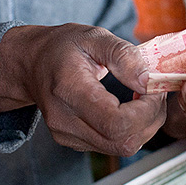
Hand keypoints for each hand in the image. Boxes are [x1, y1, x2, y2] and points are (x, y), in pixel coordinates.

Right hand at [0, 23, 166, 155]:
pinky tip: (128, 108)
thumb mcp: (93, 36)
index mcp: (68, 89)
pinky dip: (130, 130)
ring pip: (121, 148)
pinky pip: (112, 146)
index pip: (115, 122)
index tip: (153, 88)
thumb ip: (123, 55)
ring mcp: (67, 135)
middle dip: (150, 119)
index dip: (145, 111)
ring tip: (143, 98)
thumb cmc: (62, 47)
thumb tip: (148, 80)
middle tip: (153, 92)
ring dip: (143, 126)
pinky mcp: (73, 142)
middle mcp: (64, 120)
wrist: (31, 64)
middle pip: (122, 141)